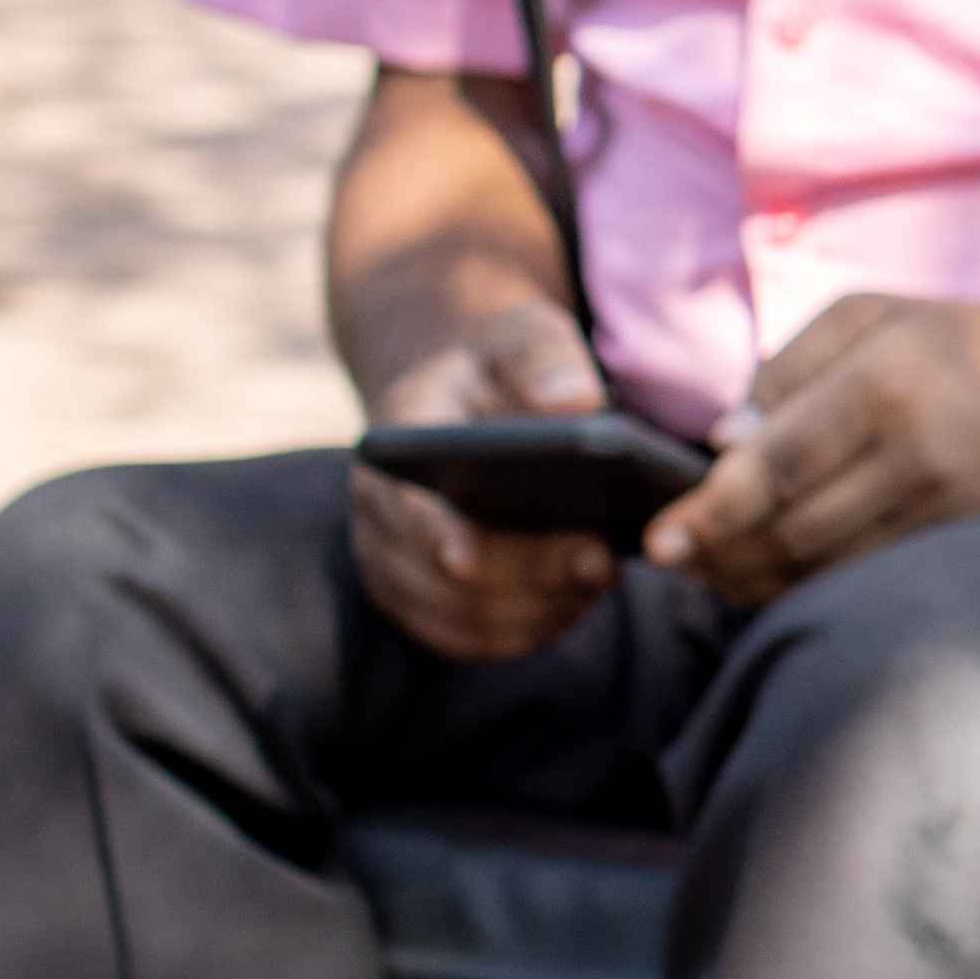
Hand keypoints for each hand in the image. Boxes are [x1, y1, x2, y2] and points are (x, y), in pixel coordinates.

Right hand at [350, 295, 622, 664]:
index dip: (435, 536)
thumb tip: (575, 400)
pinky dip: (528, 630)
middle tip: (598, 561)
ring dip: (536, 609)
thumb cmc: (501, 364)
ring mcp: (398, 565)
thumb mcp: (522, 338)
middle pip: (442, 579)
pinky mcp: (428, 601)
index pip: (405, 506)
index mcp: (394, 447)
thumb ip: (543, 360)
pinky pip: (473, 639)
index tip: (472, 554)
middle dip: (522, 576)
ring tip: (598, 575)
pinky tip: (576, 601)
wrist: (469, 395)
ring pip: (463, 620)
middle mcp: (381, 515)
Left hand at [643, 289, 979, 607]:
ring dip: (755, 578)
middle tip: (673, 557)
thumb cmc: (957, 338)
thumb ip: (786, 367)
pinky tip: (771, 577)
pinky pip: (865, 576)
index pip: (777, 464)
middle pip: (793, 528)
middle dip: (721, 554)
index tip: (660, 540)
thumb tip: (724, 442)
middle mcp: (915, 449)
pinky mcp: (960, 537)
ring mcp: (944, 502)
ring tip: (711, 571)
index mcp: (883, 381)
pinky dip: (807, 585)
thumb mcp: (870, 315)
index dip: (711, 511)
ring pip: (825, 565)